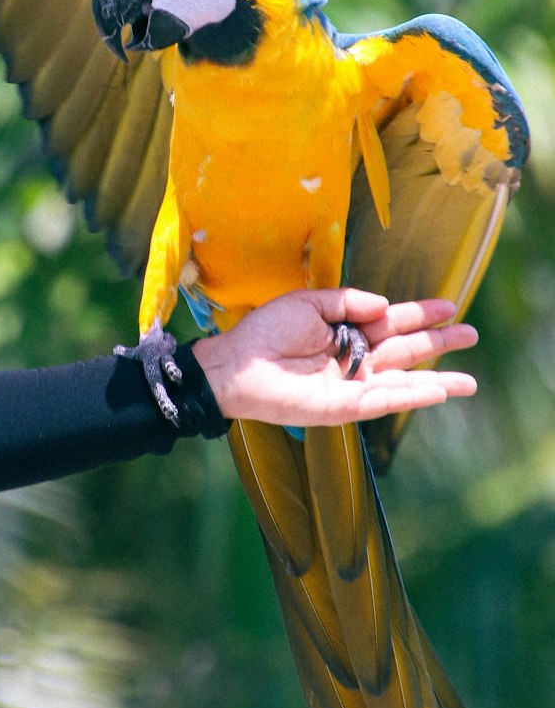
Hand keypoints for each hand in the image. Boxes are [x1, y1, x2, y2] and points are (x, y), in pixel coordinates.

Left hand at [191, 289, 476, 427]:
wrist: (236, 364)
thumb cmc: (265, 331)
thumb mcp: (308, 303)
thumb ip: (348, 301)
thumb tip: (385, 306)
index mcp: (344, 331)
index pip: (390, 321)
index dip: (419, 314)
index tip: (448, 305)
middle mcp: (353, 359)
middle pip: (405, 349)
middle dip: (438, 342)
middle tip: (471, 334)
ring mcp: (351, 384)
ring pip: (404, 381)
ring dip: (437, 379)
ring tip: (470, 380)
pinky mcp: (345, 406)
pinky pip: (385, 401)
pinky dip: (413, 397)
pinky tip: (438, 392)